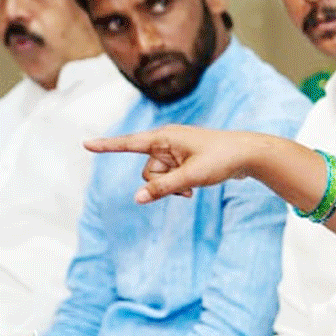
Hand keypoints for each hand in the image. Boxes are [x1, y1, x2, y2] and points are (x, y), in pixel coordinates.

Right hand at [85, 125, 259, 203]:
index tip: (86, 144)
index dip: (107, 146)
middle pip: (147, 170)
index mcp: (165, 137)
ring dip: (172, 185)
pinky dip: (179, 184)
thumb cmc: (222, 159)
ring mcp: (176, 151)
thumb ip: (164, 188)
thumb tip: (138, 198)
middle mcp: (167, 141)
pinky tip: (195, 187)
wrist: (249, 155)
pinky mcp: (184, 159)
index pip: (129, 143)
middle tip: (187, 184)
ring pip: (159, 176)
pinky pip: (171, 177)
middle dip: (160, 182)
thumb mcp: (191, 176)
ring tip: (194, 184)